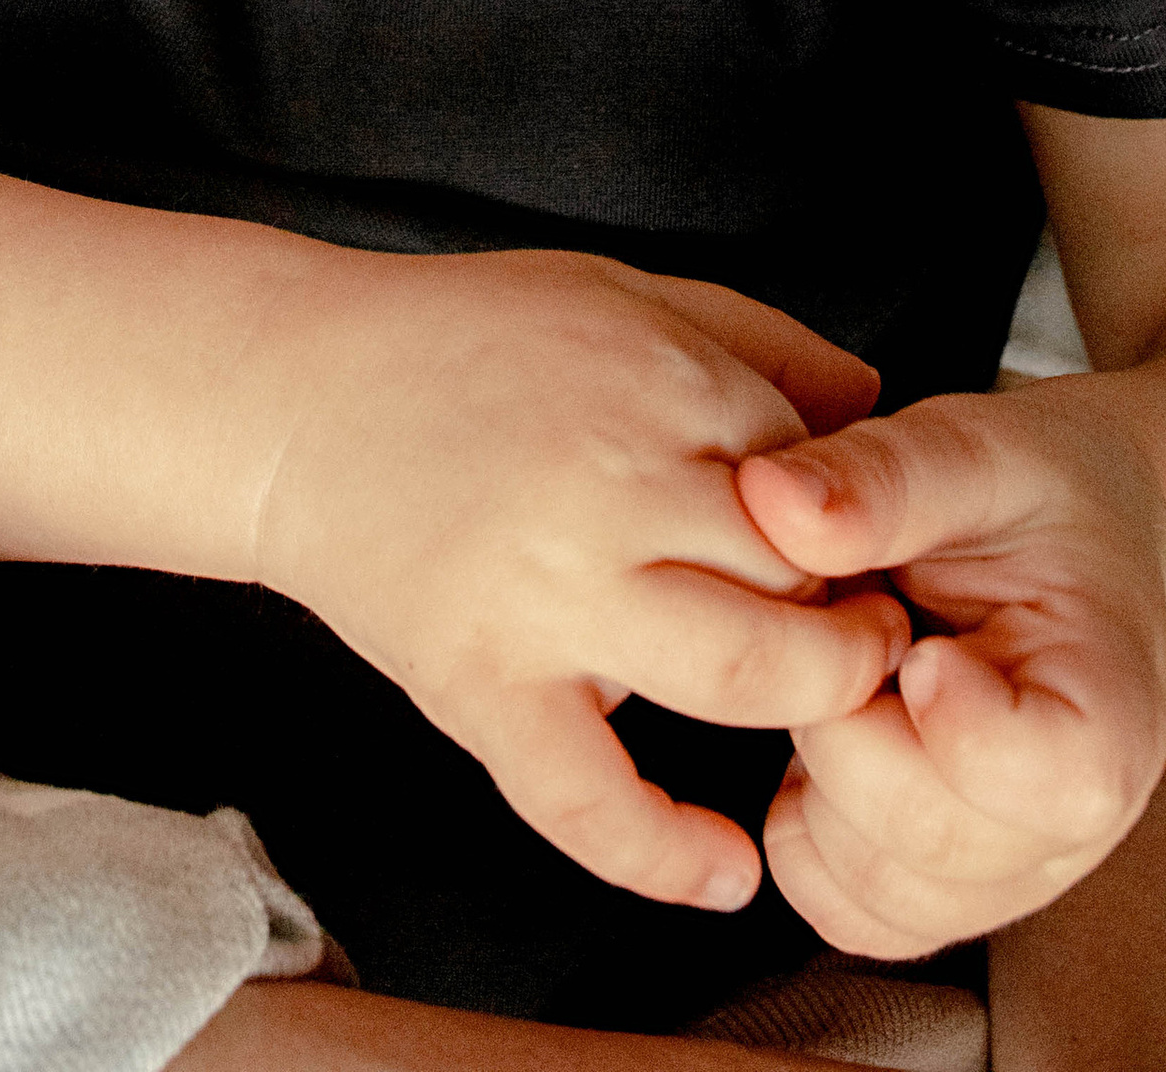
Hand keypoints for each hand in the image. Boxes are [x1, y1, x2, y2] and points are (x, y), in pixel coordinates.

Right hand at [254, 249, 907, 913]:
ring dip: (809, 700)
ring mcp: (541, 592)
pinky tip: (724, 871)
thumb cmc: (460, 341)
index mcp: (651, 378)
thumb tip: (876, 403)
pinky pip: (585, 799)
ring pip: (741, 674)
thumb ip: (756, 337)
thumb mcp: (619, 293)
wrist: (289, 395)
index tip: (855, 547)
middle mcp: (608, 484)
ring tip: (809, 697)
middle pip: (805, 573)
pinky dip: (663, 854)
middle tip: (854, 623)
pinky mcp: (475, 682)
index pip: (824, 477)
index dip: (856, 522)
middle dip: (851, 608)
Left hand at [737, 385, 1165, 954]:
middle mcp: (1070, 824)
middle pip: (924, 832)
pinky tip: (826, 731)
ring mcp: (1002, 872)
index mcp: (1110, 710)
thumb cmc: (1027, 498)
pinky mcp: (936, 891)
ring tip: (848, 677)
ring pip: (869, 885)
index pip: (1047, 776)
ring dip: (815, 772)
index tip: (906, 630)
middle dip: (842, 716)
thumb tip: (770, 498)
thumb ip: (883, 478)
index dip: (947, 708)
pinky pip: (843, 908)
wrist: (1062, 545)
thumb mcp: (971, 451)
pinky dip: (801, 828)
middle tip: (852, 625)